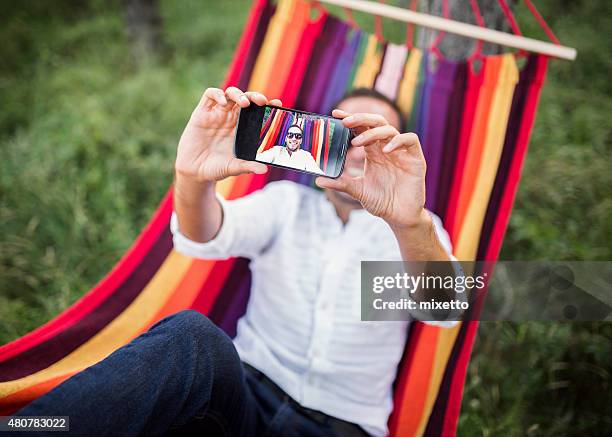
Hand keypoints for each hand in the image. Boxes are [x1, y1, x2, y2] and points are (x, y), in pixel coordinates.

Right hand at [174, 87, 280, 182]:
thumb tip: (264, 169)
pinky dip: (217, 94)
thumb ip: (248, 166)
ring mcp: (216, 114)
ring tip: (245, 103)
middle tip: (262, 102)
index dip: (267, 106)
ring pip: (230, 94)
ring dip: (238, 94)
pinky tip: (224, 103)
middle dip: (255, 97)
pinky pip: (209, 95)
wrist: (194, 172)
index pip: (257, 112)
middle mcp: (230, 118)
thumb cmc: (216, 168)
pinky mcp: (201, 113)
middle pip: (245, 99)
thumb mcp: (234, 167)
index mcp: (242, 129)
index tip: (278, 105)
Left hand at [315, 109, 427, 228]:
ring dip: (372, 133)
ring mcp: (402, 152)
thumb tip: (318, 181)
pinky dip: (398, 141)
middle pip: (376, 123)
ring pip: (389, 129)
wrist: (400, 216)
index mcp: (373, 152)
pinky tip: (386, 150)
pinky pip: (410, 140)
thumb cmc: (381, 202)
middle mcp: (387, 148)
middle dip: (361, 118)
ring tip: (357, 143)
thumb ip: (341, 184)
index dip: (350, 119)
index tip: (335, 114)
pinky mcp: (415, 159)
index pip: (362, 129)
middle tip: (345, 121)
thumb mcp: (358, 191)